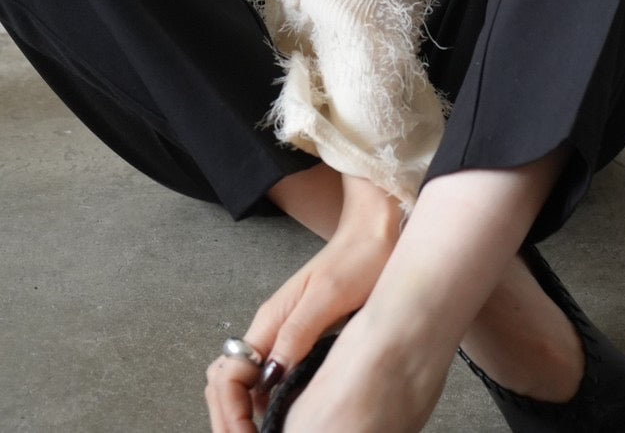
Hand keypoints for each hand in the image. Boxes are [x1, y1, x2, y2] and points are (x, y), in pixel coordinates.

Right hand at [204, 176, 403, 432]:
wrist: (376, 233)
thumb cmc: (358, 257)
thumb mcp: (328, 296)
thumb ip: (297, 333)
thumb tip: (270, 377)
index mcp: (270, 320)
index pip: (228, 375)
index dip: (231, 410)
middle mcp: (270, 330)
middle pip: (227, 383)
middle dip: (230, 418)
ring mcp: (284, 337)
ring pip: (245, 385)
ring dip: (244, 414)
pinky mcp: (302, 341)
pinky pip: (270, 380)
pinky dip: (264, 405)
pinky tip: (280, 420)